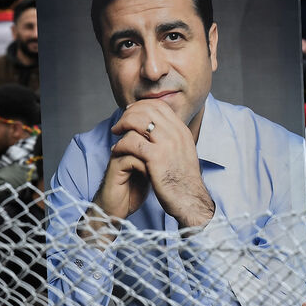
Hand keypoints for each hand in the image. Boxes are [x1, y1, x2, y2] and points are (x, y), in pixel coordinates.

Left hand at [106, 100, 214, 227]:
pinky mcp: (155, 157)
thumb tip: (157, 130)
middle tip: (118, 125)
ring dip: (122, 125)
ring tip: (115, 134)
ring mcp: (166, 144)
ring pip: (137, 121)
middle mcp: (176, 133)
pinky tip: (116, 151)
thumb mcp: (182, 153)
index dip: (141, 106)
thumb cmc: (182, 181)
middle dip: (128, 114)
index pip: (159, 105)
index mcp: (182, 131)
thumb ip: (172, 139)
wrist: (190, 200)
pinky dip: (120, 144)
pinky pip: (131, 141)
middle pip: (146, 109)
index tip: (129, 114)